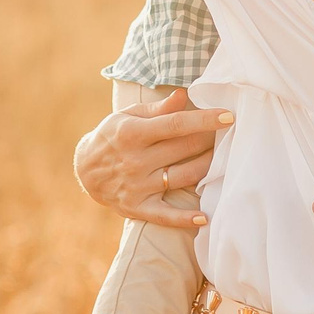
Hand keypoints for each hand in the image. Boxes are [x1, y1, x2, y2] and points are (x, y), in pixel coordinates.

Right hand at [74, 89, 228, 229]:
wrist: (84, 170)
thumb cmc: (112, 136)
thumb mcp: (128, 117)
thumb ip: (158, 109)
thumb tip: (183, 95)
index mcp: (133, 134)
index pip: (176, 124)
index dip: (205, 120)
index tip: (229, 116)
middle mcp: (135, 160)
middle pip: (185, 149)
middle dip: (211, 140)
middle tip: (229, 134)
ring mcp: (137, 186)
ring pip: (184, 177)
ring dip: (209, 168)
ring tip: (224, 159)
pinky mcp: (138, 207)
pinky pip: (165, 215)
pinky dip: (185, 219)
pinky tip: (204, 218)